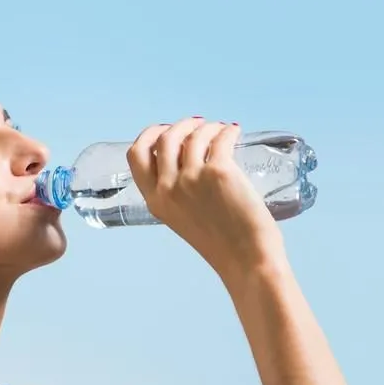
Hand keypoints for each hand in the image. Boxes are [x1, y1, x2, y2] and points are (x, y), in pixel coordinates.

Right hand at [127, 117, 285, 279]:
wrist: (246, 259)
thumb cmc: (221, 244)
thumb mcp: (182, 219)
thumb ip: (176, 194)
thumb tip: (188, 157)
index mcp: (155, 201)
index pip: (137, 156)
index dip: (149, 135)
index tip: (164, 129)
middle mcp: (168, 188)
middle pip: (164, 138)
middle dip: (181, 125)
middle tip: (198, 125)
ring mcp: (192, 179)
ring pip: (193, 135)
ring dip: (208, 127)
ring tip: (220, 130)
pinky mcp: (219, 172)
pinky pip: (220, 139)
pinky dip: (227, 131)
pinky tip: (234, 132)